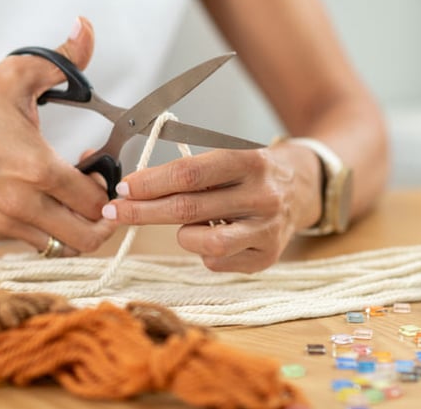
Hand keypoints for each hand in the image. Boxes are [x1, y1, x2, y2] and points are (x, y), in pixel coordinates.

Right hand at [0, 17, 114, 254]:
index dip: (109, 186)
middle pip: (88, 237)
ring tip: (72, 198)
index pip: (96, 201)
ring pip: (62, 247)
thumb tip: (85, 28)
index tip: (99, 166)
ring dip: (78, 226)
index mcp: (36, 169)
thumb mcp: (17, 74)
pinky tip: (45, 199)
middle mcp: (23, 203)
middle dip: (104, 218)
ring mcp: (6, 221)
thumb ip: (63, 58)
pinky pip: (36, 244)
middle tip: (99, 193)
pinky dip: (51, 229)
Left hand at [100, 143, 321, 271]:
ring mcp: (267, 230)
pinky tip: (216, 236)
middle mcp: (262, 197)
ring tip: (189, 225)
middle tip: (116, 212)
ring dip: (182, 235)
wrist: (304, 188)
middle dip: (143, 211)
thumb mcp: (231, 158)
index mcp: (251, 162)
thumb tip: (135, 190)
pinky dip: (204, 251)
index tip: (125, 188)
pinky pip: (216, 262)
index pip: (191, 172)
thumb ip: (192, 173)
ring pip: (202, 242)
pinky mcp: (267, 257)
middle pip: (188, 208)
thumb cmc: (253, 172)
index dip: (152, 182)